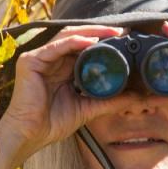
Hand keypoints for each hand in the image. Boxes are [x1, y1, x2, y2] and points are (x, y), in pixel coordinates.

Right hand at [0, 25, 133, 159]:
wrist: (30, 136)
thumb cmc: (52, 124)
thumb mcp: (88, 108)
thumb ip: (110, 101)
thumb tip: (136, 97)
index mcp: (62, 69)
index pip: (84, 48)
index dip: (104, 42)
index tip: (125, 41)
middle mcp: (51, 60)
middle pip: (78, 38)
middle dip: (101, 33)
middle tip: (123, 32)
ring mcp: (40, 58)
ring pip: (68, 36)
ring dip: (91, 33)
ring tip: (112, 33)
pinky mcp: (31, 61)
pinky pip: (56, 46)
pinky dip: (75, 42)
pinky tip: (92, 42)